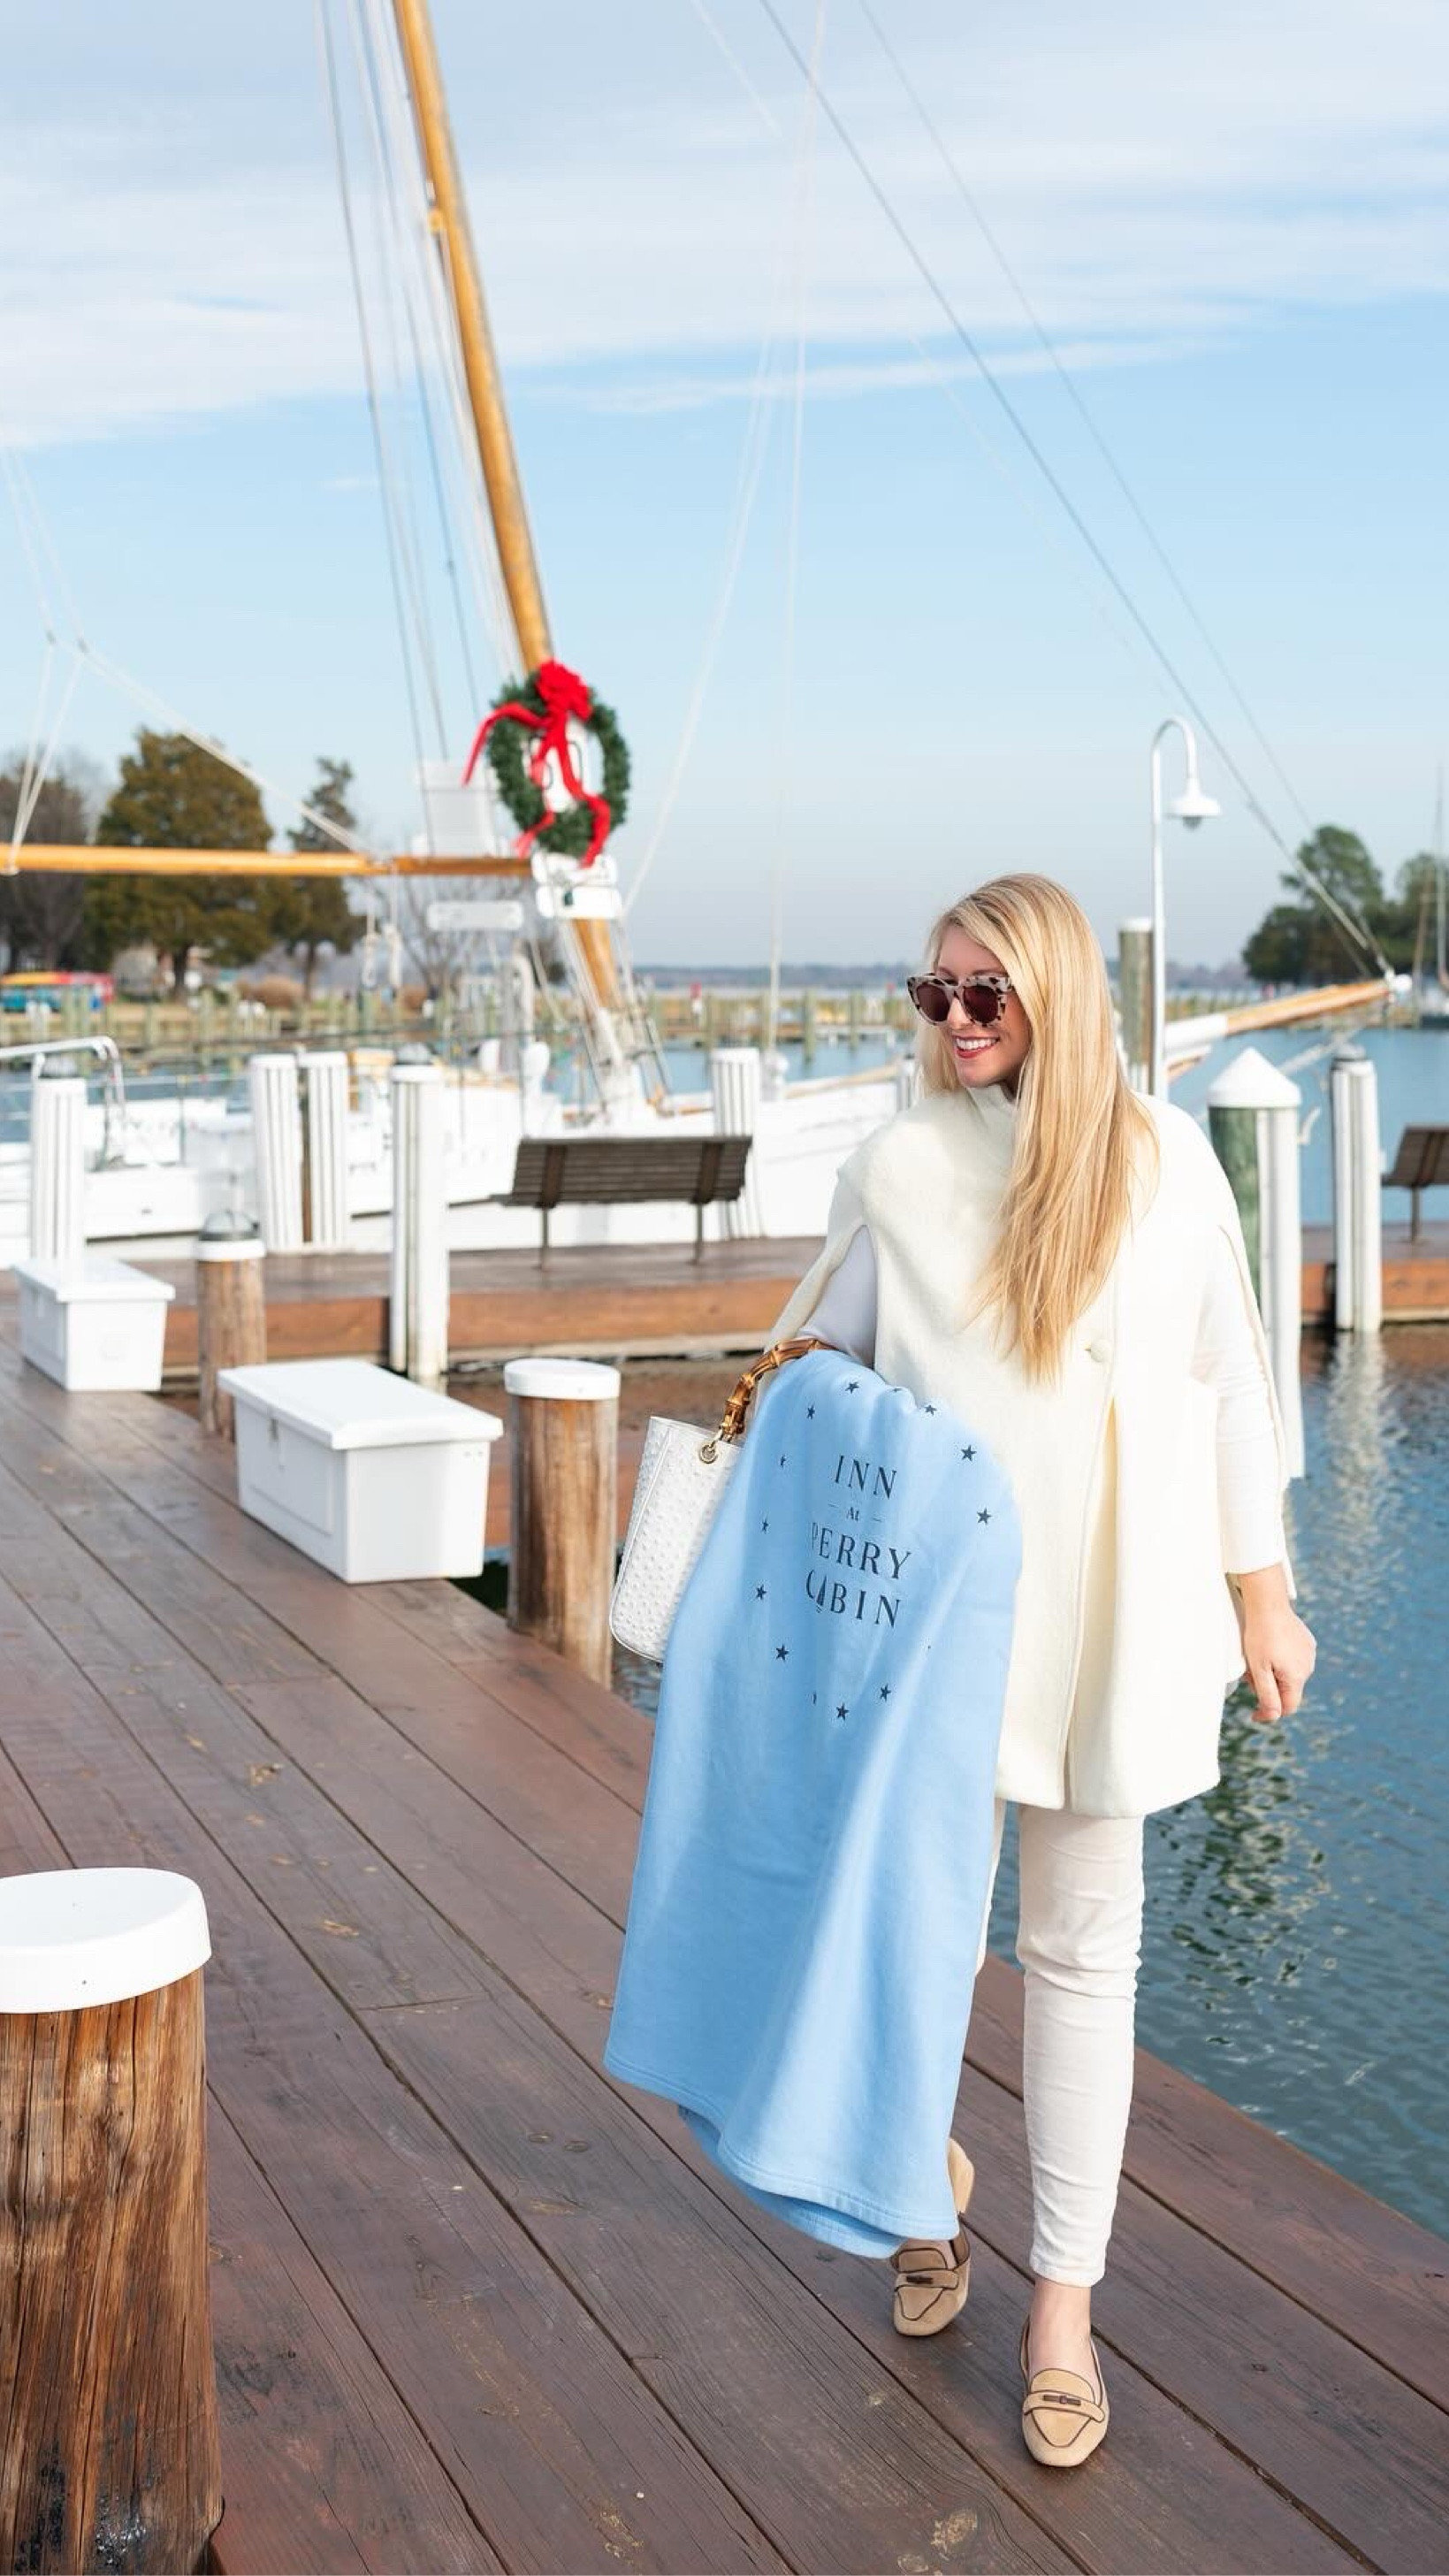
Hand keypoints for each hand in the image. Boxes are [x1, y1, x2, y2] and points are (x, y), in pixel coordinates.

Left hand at [1230, 1564, 1315, 1723]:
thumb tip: (1274, 1716)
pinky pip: (1294, 1660)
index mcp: (1297, 1676)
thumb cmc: (1260, 1635)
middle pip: (1287, 1690)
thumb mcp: (1258, 1670)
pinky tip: (1269, 1647)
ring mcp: (1309, 1653)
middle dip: (1268, 1688)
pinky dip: (1280, 1660)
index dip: (1269, 1713)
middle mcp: (1308, 1667)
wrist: (1268, 1604)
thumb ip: (1267, 1695)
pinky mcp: (1307, 1642)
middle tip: (1250, 1673)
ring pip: (1290, 1675)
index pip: (1288, 1707)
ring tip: (1258, 1657)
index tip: (1253, 1713)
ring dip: (1274, 1673)